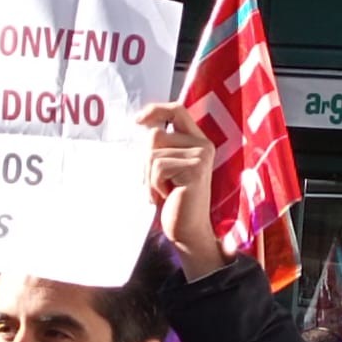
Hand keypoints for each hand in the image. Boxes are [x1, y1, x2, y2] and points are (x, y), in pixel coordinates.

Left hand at [136, 102, 226, 280]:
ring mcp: (201, 155)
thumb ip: (160, 146)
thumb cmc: (173, 201)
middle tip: (155, 184)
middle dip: (145, 162)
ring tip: (163, 192)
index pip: (177, 110)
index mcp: (197, 141)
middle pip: (155, 135)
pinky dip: (155, 185)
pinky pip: (158, 167)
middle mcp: (203, 144)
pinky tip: (167, 197)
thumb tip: (141, 124)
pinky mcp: (196, 168)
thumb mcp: (165, 168)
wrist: (188, 231)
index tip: (138, 121)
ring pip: (153, 153)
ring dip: (149, 177)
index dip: (156, 110)